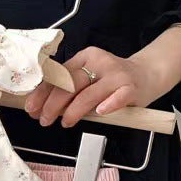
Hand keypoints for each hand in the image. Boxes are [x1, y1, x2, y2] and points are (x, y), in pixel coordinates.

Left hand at [23, 25, 180, 127]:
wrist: (148, 73)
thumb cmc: (111, 81)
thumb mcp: (87, 78)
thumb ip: (68, 89)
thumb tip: (39, 107)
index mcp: (84, 57)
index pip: (58, 75)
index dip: (42, 93)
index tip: (31, 108)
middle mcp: (100, 62)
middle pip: (71, 84)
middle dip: (53, 104)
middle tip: (44, 120)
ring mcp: (117, 74)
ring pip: (89, 93)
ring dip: (73, 111)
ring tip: (65, 122)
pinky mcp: (132, 87)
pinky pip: (119, 97)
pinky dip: (108, 105)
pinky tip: (100, 112)